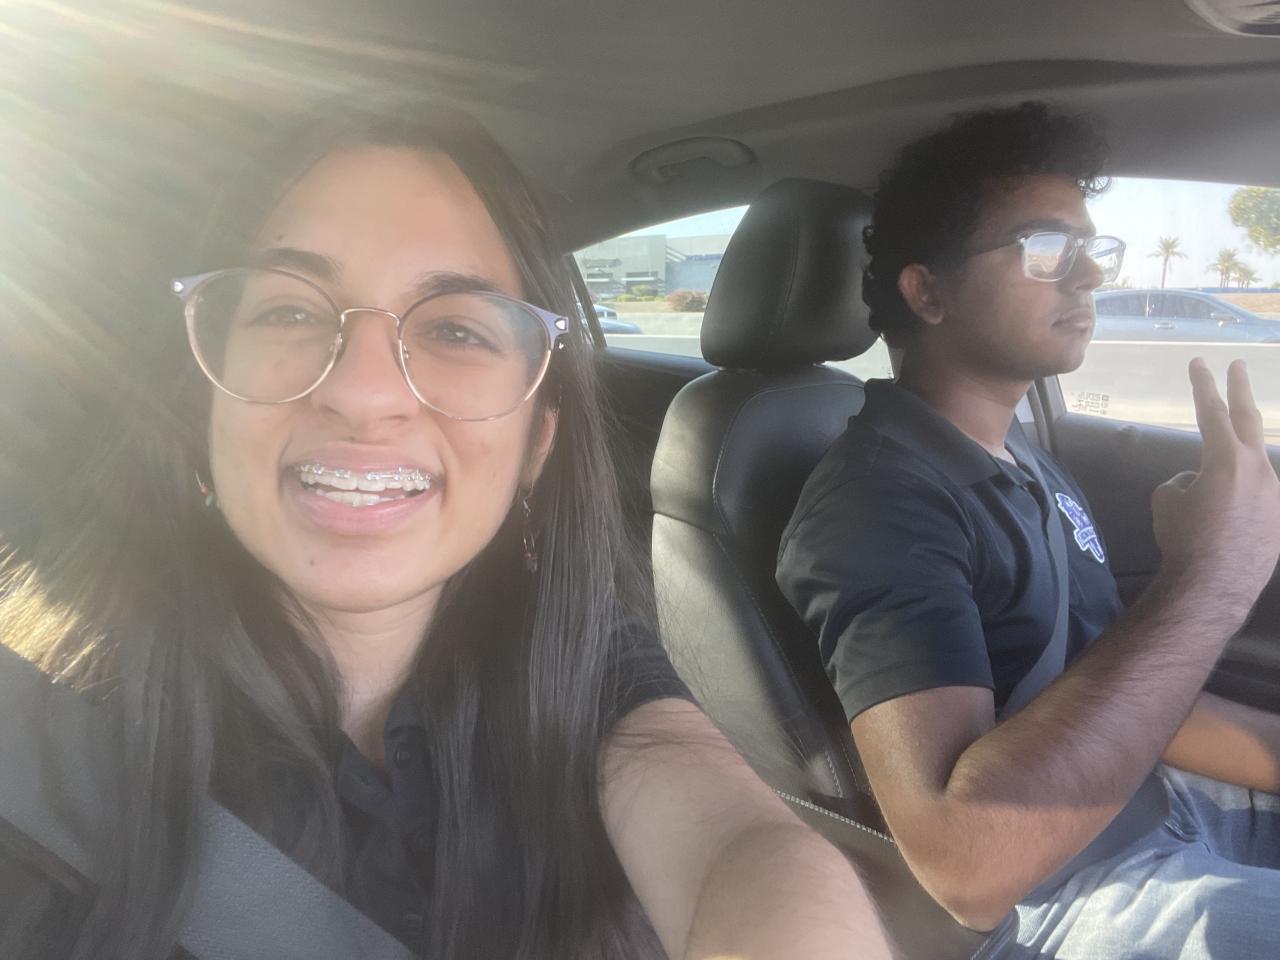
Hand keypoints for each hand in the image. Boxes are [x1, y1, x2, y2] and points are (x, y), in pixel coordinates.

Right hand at [1151, 359, 1279, 606]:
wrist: (1213, 586)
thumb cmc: (1183, 539)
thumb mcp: (1168, 500)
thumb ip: (1185, 478)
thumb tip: (1198, 479)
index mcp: (1226, 459)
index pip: (1212, 412)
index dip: (1202, 386)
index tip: (1199, 364)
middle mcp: (1258, 470)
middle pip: (1248, 419)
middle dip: (1239, 390)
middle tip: (1237, 367)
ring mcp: (1275, 494)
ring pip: (1254, 466)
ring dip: (1236, 465)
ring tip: (1214, 490)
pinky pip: (1260, 497)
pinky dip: (1243, 498)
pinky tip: (1228, 522)